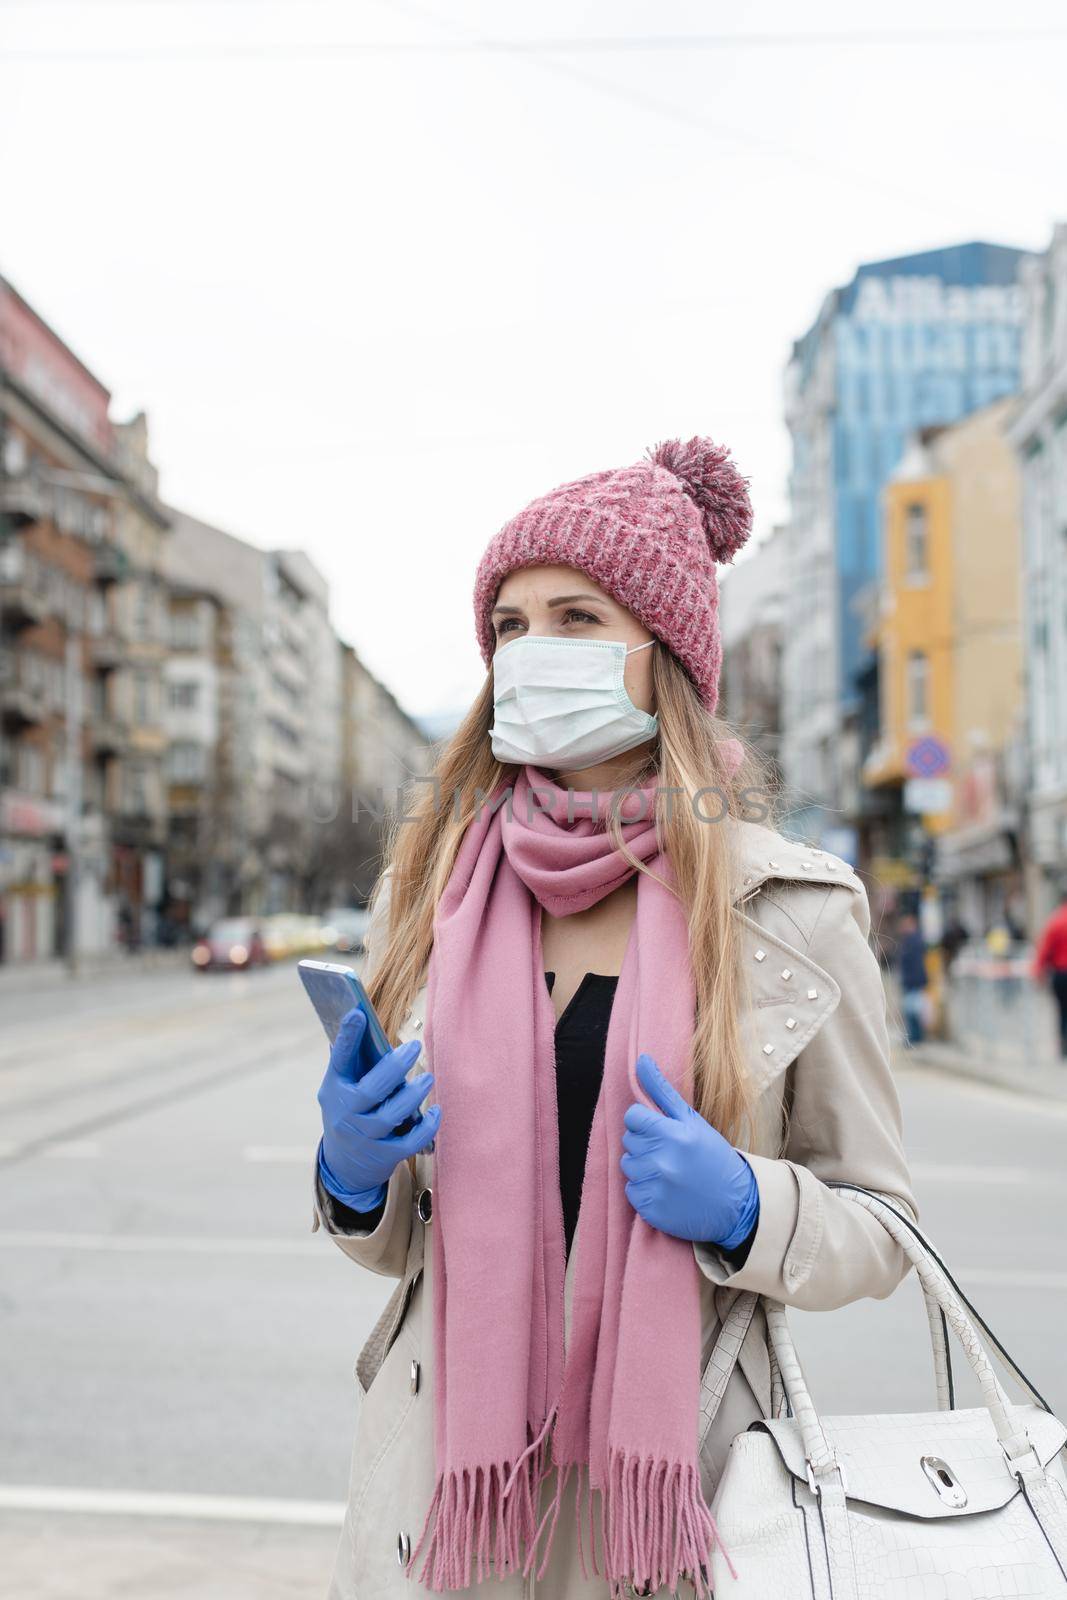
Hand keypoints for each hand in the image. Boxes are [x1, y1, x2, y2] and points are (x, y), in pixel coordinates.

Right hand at [317, 1008, 440, 1209]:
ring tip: (427, 1078)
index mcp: (334, 1089)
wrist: (344, 1165)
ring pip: (390, 1116)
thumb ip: (355, 1063)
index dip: (348, 1037)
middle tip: (415, 1047)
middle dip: (394, 1067)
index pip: (339, 1060)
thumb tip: (365, 1020)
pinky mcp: (383, 1156)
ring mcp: (363, 1137)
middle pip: (371, 1090)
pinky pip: (409, 1142)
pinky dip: (426, 1127)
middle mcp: (345, 1114)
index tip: (358, 1013)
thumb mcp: (342, 1088)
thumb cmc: (349, 1111)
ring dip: (413, 1095)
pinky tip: (435, 1112)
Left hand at [619, 1052, 758, 1249]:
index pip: (633, 1117)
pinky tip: (665, 1189)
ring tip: (668, 1170)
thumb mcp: (692, 1120)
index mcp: (674, 1135)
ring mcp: (656, 1188)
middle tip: (670, 1152)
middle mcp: (663, 1161)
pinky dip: (644, 1190)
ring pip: (628, 1165)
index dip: (645, 1122)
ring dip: (643, 1166)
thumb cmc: (712, 1156)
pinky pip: (631, 1191)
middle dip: (646, 1143)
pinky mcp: (651, 1211)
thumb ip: (662, 1090)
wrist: (735, 1204)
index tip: (662, 1130)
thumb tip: (641, 1059)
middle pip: (629, 1140)